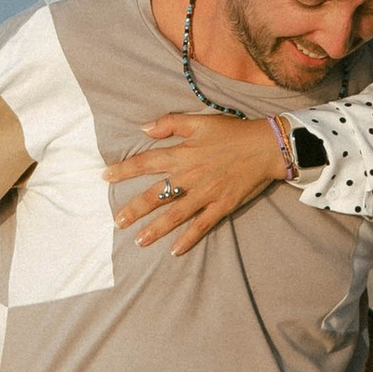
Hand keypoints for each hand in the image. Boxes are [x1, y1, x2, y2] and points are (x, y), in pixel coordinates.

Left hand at [106, 108, 287, 253]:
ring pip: (175, 214)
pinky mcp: (221, 206)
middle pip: (156, 195)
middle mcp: (190, 177)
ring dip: (156, 229)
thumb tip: (144, 128)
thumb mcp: (200, 121)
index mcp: (182, 154)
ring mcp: (206, 194)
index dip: (124, 170)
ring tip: (139, 241)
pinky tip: (175, 250)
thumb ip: (170, 124)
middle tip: (118, 222)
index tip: (106, 177)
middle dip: (135, 209)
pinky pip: (202, 225)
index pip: (146, 162)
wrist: (266, 146)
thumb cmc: (232, 132)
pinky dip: (188, 238)